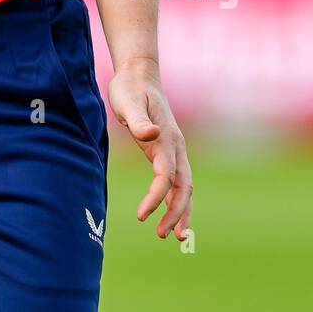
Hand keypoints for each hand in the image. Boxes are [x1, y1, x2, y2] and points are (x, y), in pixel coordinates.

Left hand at [107, 61, 191, 240]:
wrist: (139, 75)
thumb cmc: (130, 88)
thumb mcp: (128, 101)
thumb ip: (138, 120)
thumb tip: (149, 135)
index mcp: (167, 138)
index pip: (166, 176)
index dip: (156, 197)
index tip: (142, 216)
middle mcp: (175, 146)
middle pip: (183, 186)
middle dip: (178, 212)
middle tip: (166, 236)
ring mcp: (173, 150)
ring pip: (184, 187)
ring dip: (180, 211)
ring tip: (174, 236)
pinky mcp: (166, 151)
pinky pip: (175, 181)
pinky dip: (175, 199)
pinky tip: (168, 215)